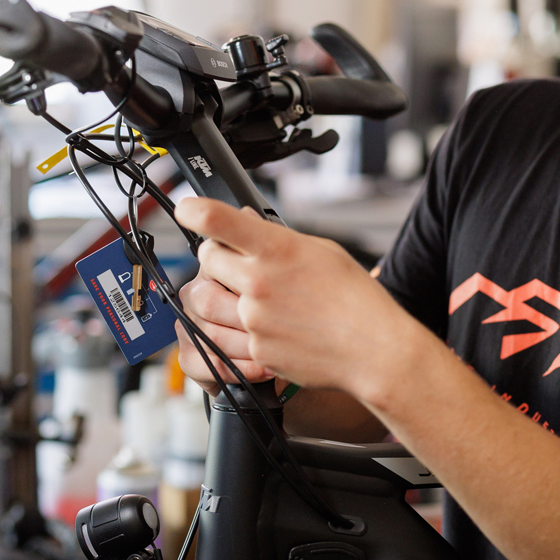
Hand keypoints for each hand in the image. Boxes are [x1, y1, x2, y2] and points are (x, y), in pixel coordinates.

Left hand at [174, 197, 418, 400]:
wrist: (373, 349)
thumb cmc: (356, 299)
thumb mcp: (321, 250)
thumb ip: (277, 237)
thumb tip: (245, 221)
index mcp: (277, 250)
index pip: (217, 221)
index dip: (193, 210)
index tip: (187, 208)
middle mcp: (259, 283)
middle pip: (206, 258)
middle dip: (215, 254)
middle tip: (232, 257)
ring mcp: (253, 320)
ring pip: (205, 298)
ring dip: (216, 290)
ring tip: (243, 291)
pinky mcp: (254, 351)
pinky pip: (228, 333)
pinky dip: (240, 325)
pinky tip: (270, 322)